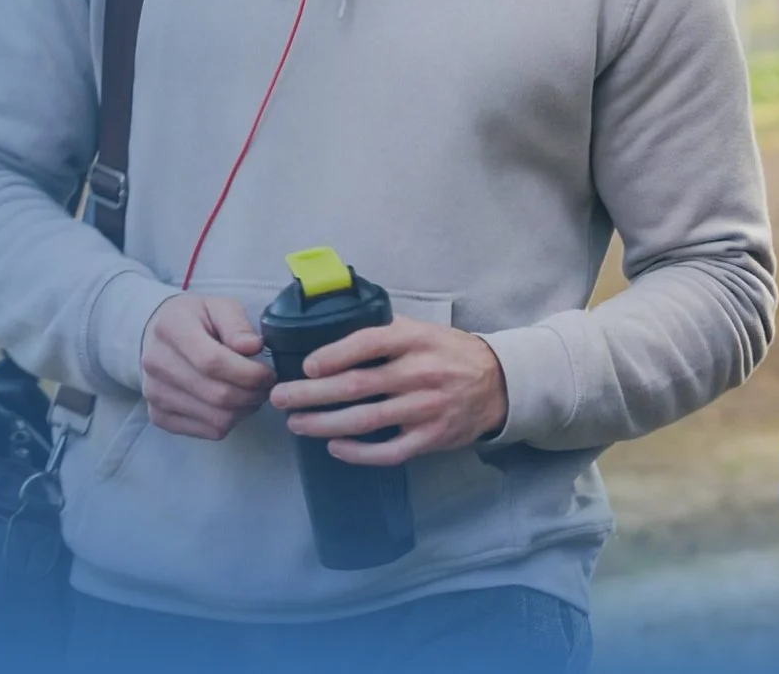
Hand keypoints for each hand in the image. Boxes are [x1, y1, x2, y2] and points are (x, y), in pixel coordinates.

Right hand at [140, 294, 275, 440]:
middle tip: (266, 386)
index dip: (248, 373)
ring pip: (216, 418)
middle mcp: (156, 363)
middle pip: (217, 394)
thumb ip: (237, 324)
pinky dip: (229, 421)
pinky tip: (233, 404)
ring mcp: (154, 393)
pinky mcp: (158, 415)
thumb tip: (253, 346)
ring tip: (251, 393)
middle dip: (252, 394)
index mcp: (171, 329)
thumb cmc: (196, 320)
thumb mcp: (219, 307)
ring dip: (244, 410)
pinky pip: (207, 431)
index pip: (212, 362)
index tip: (268, 373)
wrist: (159, 336)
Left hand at [269, 316, 508, 466]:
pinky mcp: (431, 437)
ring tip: (296, 423)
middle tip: (280, 397)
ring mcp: (425, 408)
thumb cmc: (449, 353)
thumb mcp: (422, 329)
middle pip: (357, 385)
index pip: (368, 343)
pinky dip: (358, 452)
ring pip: (366, 420)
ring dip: (325, 423)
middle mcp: (419, 372)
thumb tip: (333, 326)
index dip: (334, 355)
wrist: (497, 383)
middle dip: (312, 393)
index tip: (306, 365)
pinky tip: (334, 446)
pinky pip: (388, 451)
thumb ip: (385, 329)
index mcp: (414, 340)